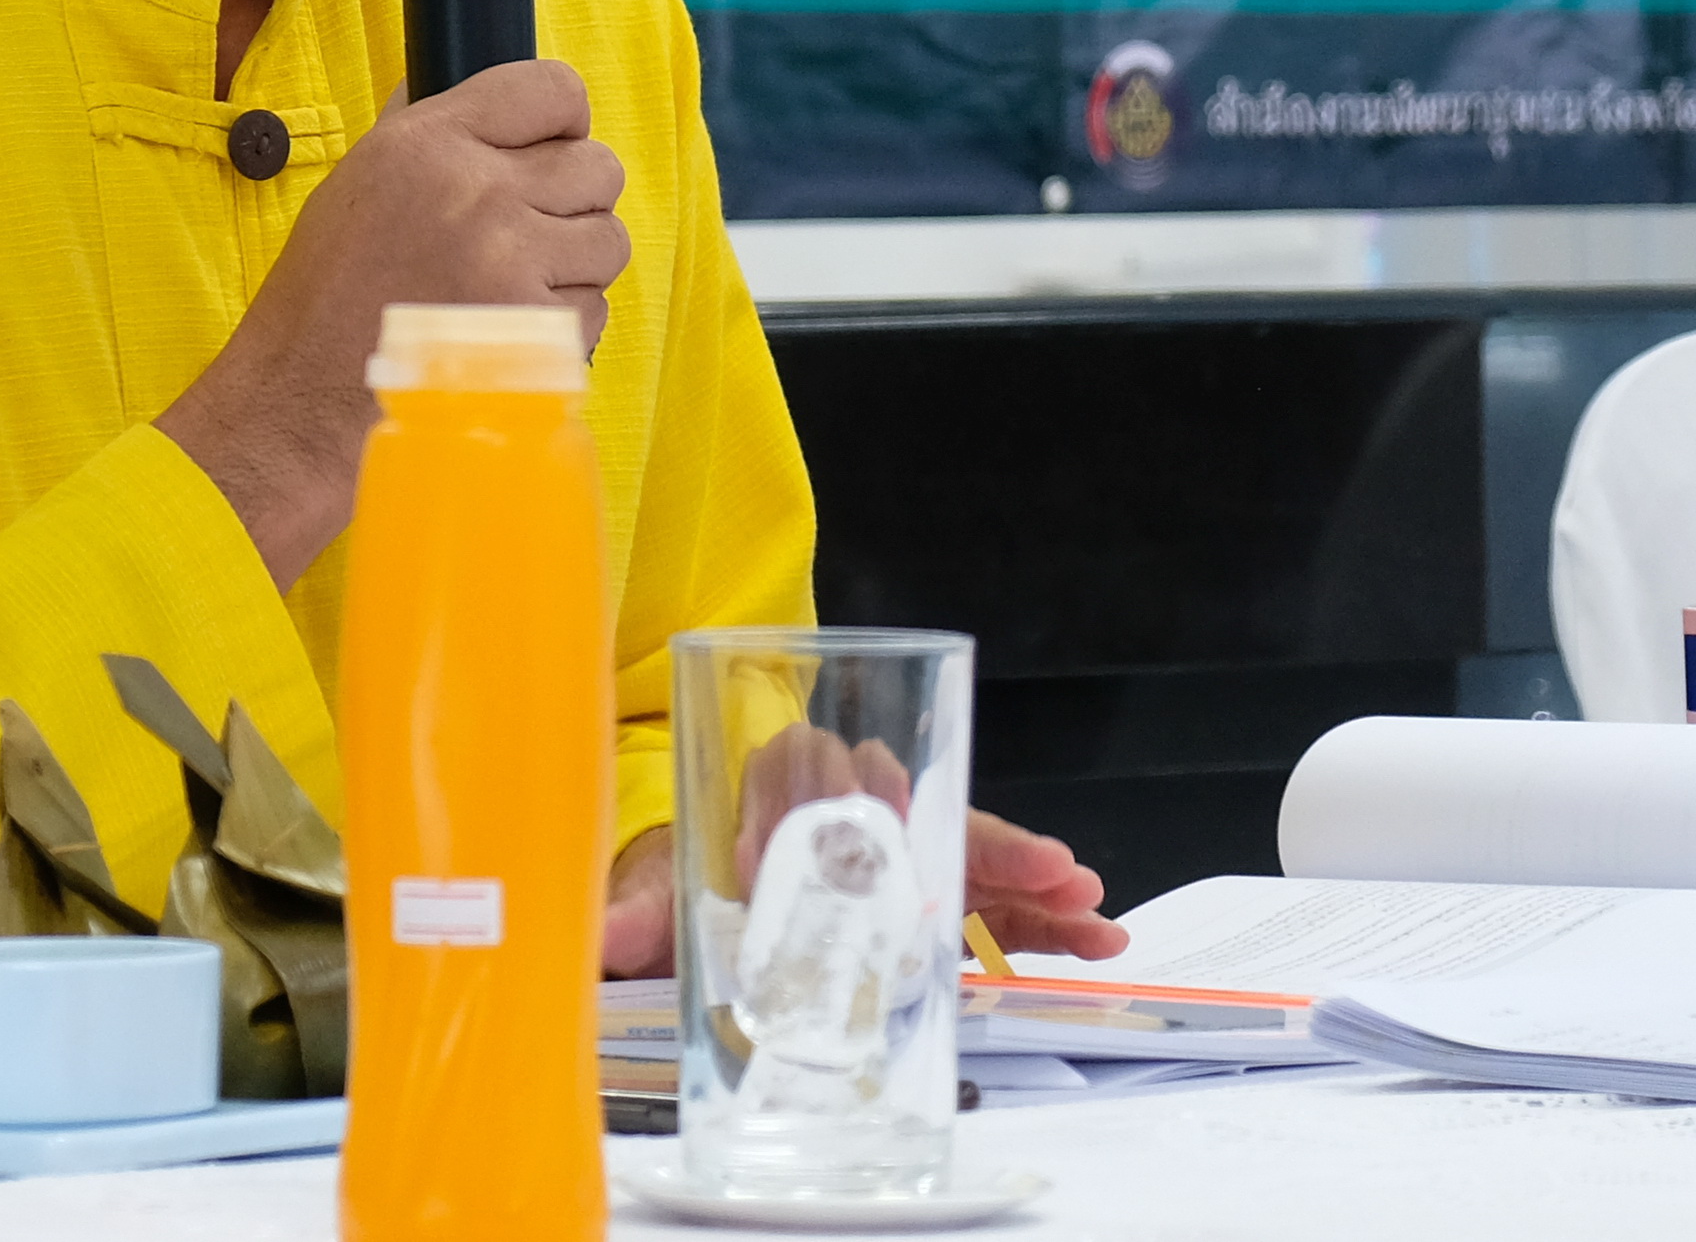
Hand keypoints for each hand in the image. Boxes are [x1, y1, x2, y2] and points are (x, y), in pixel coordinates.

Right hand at [157, 58, 623, 585]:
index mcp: (429, 143)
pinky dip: (562, 325)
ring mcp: (513, 264)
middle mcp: (479, 193)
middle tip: (529, 230)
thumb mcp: (356, 183)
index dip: (563, 119)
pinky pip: (595, 309)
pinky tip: (504, 332)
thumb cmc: (324, 296)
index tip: (549, 147)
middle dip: (574, 199)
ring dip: (574, 264)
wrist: (303, 403)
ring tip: (513, 286)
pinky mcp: (536, 332)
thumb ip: (421, 129)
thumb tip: (463, 86)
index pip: (553, 89)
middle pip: (598, 167)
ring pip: (608, 241)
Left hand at [609, 730, 1125, 977]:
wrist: (702, 867)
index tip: (855, 829)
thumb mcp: (659, 882)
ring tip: (1086, 901)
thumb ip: (636, 906)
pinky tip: (1091, 934)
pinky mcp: (929, 885)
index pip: (805, 761)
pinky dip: (1040, 914)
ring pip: (968, 845)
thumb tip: (604, 935)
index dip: (823, 796)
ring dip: (1030, 875)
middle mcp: (846, 801)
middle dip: (976, 835)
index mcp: (775, 778)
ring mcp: (897, 844)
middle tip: (1034, 865)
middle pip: (915, 801)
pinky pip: (989, 893)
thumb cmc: (690, 863)